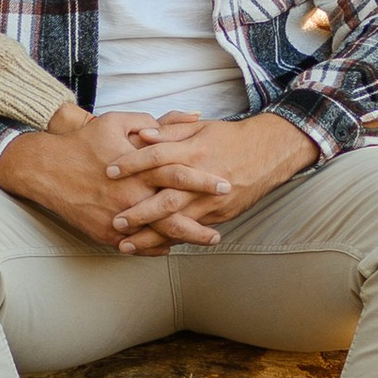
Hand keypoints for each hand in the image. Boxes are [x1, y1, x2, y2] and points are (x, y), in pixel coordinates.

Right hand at [0, 110, 218, 252]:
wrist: (47, 169)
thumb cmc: (84, 143)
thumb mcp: (117, 122)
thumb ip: (154, 122)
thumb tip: (190, 118)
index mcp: (138, 169)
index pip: (179, 175)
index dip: (204, 181)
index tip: (225, 185)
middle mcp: (131, 196)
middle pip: (174, 214)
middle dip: (200, 223)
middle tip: (221, 229)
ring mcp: (118, 218)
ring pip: (158, 235)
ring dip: (183, 239)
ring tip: (205, 240)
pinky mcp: (106, 233)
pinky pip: (137, 245)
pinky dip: (156, 247)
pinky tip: (171, 246)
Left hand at [103, 107, 315, 243]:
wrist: (268, 153)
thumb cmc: (229, 138)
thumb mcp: (199, 128)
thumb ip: (169, 131)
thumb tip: (141, 134)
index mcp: (194, 152)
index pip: (157, 157)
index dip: (132, 164)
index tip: (109, 171)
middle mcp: (201, 179)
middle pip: (165, 199)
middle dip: (139, 214)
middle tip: (115, 222)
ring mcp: (211, 201)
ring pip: (177, 223)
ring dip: (151, 237)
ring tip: (126, 245)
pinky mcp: (219, 215)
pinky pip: (192, 231)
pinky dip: (171, 241)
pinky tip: (152, 249)